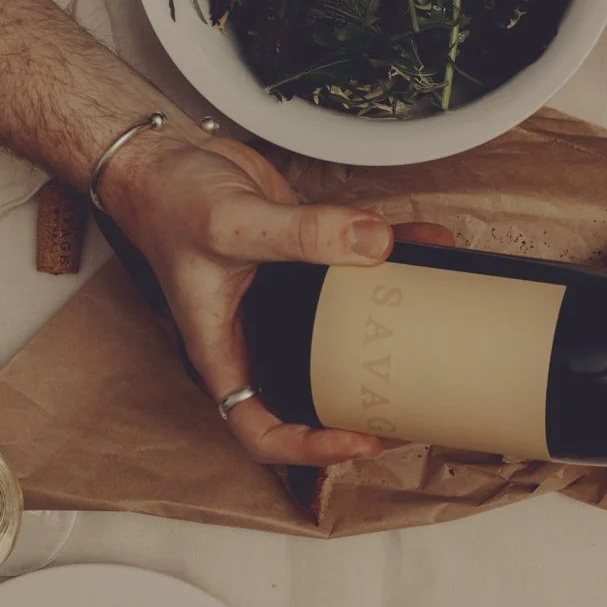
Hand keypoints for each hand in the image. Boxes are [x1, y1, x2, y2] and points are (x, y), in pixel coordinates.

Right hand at [99, 132, 451, 466]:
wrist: (167, 158)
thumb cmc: (168, 202)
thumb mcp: (231, 223)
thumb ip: (303, 235)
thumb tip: (374, 243)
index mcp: (225, 350)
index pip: (262, 428)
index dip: (310, 448)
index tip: (359, 440)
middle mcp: (259, 333)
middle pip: (314, 391)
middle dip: (365, 400)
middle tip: (416, 399)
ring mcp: (287, 300)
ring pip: (345, 332)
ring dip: (392, 328)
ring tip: (439, 328)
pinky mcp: (308, 261)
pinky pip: (358, 269)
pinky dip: (395, 255)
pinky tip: (429, 244)